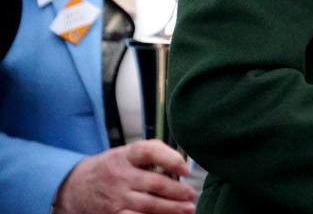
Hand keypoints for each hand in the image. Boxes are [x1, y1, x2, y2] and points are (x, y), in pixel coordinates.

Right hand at [52, 140, 196, 213]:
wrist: (74, 187)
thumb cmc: (110, 168)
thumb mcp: (126, 153)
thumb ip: (152, 153)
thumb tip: (180, 164)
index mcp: (125, 156)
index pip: (149, 151)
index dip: (170, 158)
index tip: (185, 168)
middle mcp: (120, 176)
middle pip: (155, 184)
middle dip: (178, 191)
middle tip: (192, 195)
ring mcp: (115, 198)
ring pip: (149, 205)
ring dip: (171, 209)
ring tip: (187, 209)